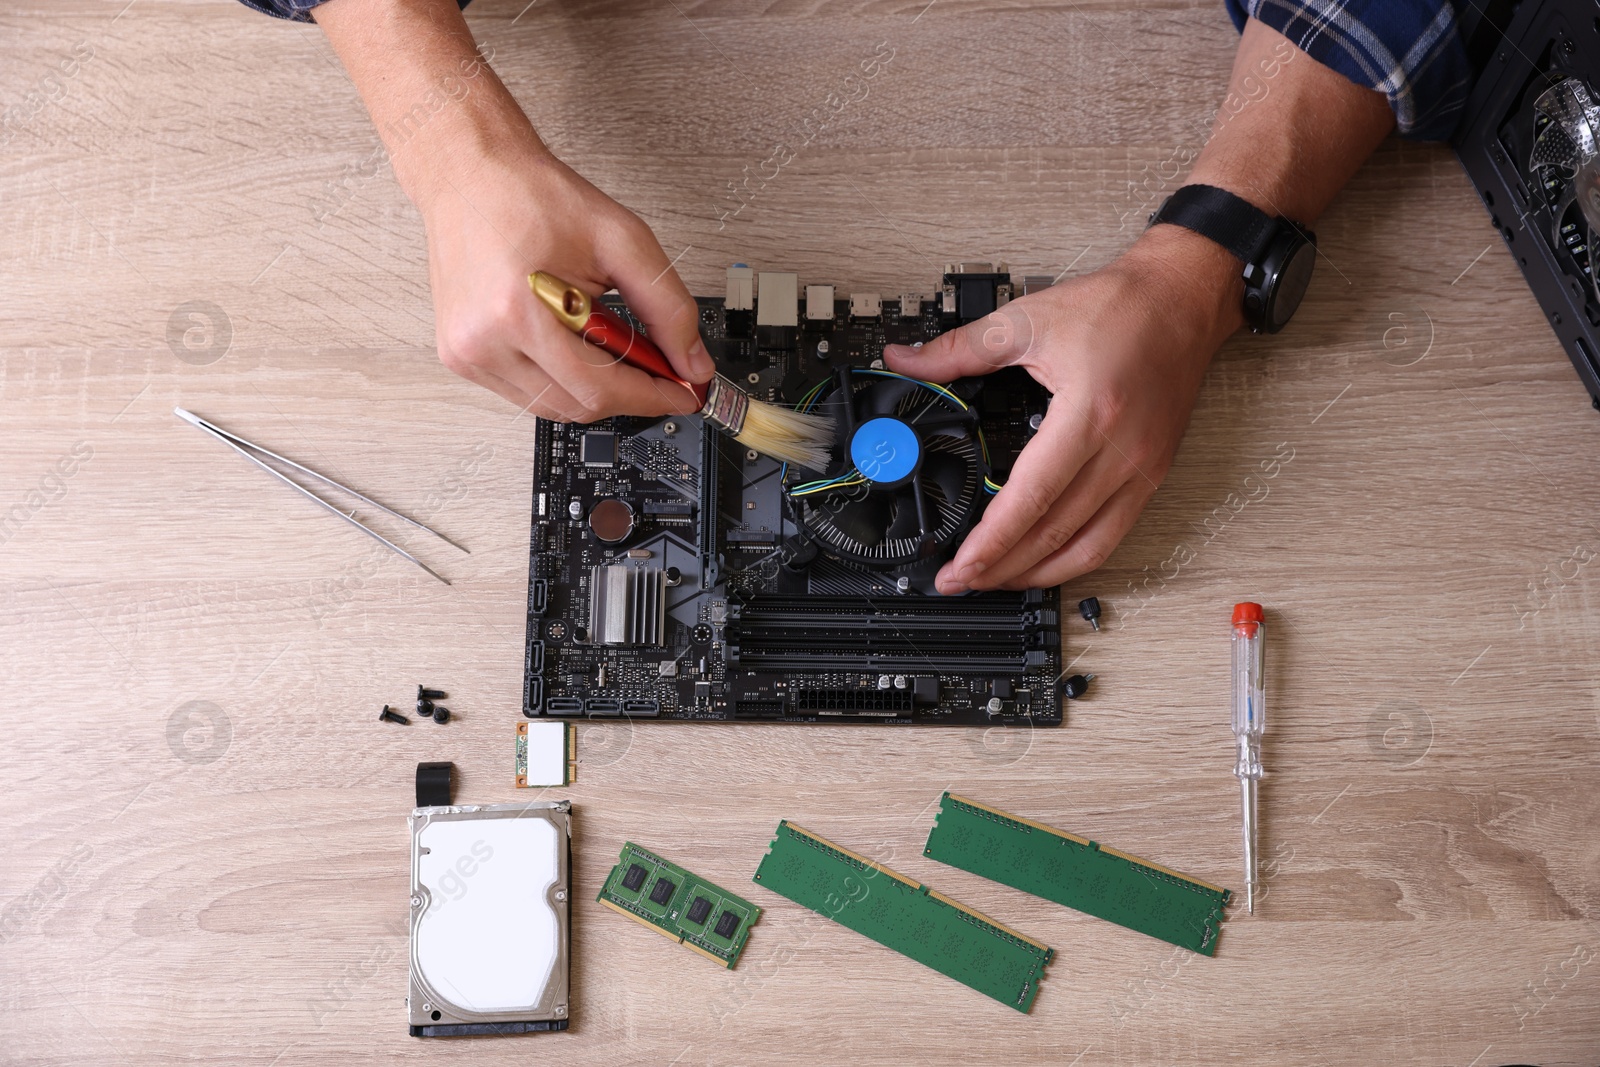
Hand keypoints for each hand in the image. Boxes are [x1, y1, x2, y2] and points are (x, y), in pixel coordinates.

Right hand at [417, 139, 712, 420]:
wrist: (470, 174)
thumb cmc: (531, 196)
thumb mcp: (621, 240)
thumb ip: (666, 306)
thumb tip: (692, 364)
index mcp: (516, 312)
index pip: (598, 388)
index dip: (651, 397)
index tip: (684, 393)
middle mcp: (482, 342)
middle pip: (578, 406)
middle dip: (628, 394)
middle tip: (660, 371)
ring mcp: (467, 354)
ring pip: (553, 407)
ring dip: (594, 388)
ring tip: (610, 343)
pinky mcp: (461, 356)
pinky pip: (526, 393)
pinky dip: (562, 379)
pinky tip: (574, 343)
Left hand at [884, 227, 1242, 592]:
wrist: (1183, 297)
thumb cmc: (1121, 306)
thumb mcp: (1028, 320)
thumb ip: (959, 349)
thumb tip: (907, 362)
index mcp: (1089, 414)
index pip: (1030, 499)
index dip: (992, 542)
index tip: (960, 564)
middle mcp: (1122, 451)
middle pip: (1054, 534)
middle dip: (1001, 568)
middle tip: (960, 581)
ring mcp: (1143, 469)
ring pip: (1087, 548)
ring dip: (1037, 573)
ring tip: (995, 581)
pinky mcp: (1153, 474)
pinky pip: (1114, 536)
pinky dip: (1075, 560)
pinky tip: (1044, 563)